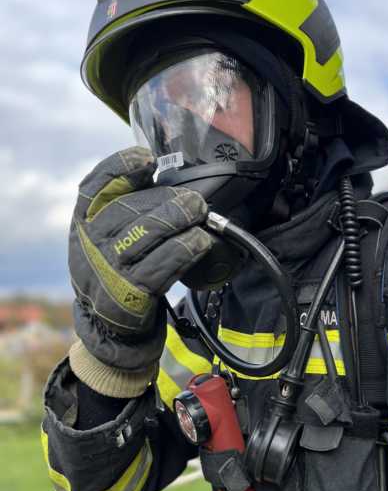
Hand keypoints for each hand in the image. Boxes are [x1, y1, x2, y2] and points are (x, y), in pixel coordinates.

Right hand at [68, 147, 212, 385]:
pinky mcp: (128, 296)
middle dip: (166, 199)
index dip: (119, 168)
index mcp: (82, 225)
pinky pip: (161, 266)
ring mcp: (106, 272)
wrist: (111, 332)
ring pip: (145, 235)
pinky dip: (185, 250)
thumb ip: (129, 211)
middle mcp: (88, 246)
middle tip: (194, 199)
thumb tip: (165, 174)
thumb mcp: (110, 242)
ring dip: (179, 220)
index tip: (147, 158)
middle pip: (127, 209)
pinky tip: (201, 240)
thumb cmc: (118, 275)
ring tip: (202, 213)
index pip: (93, 187)